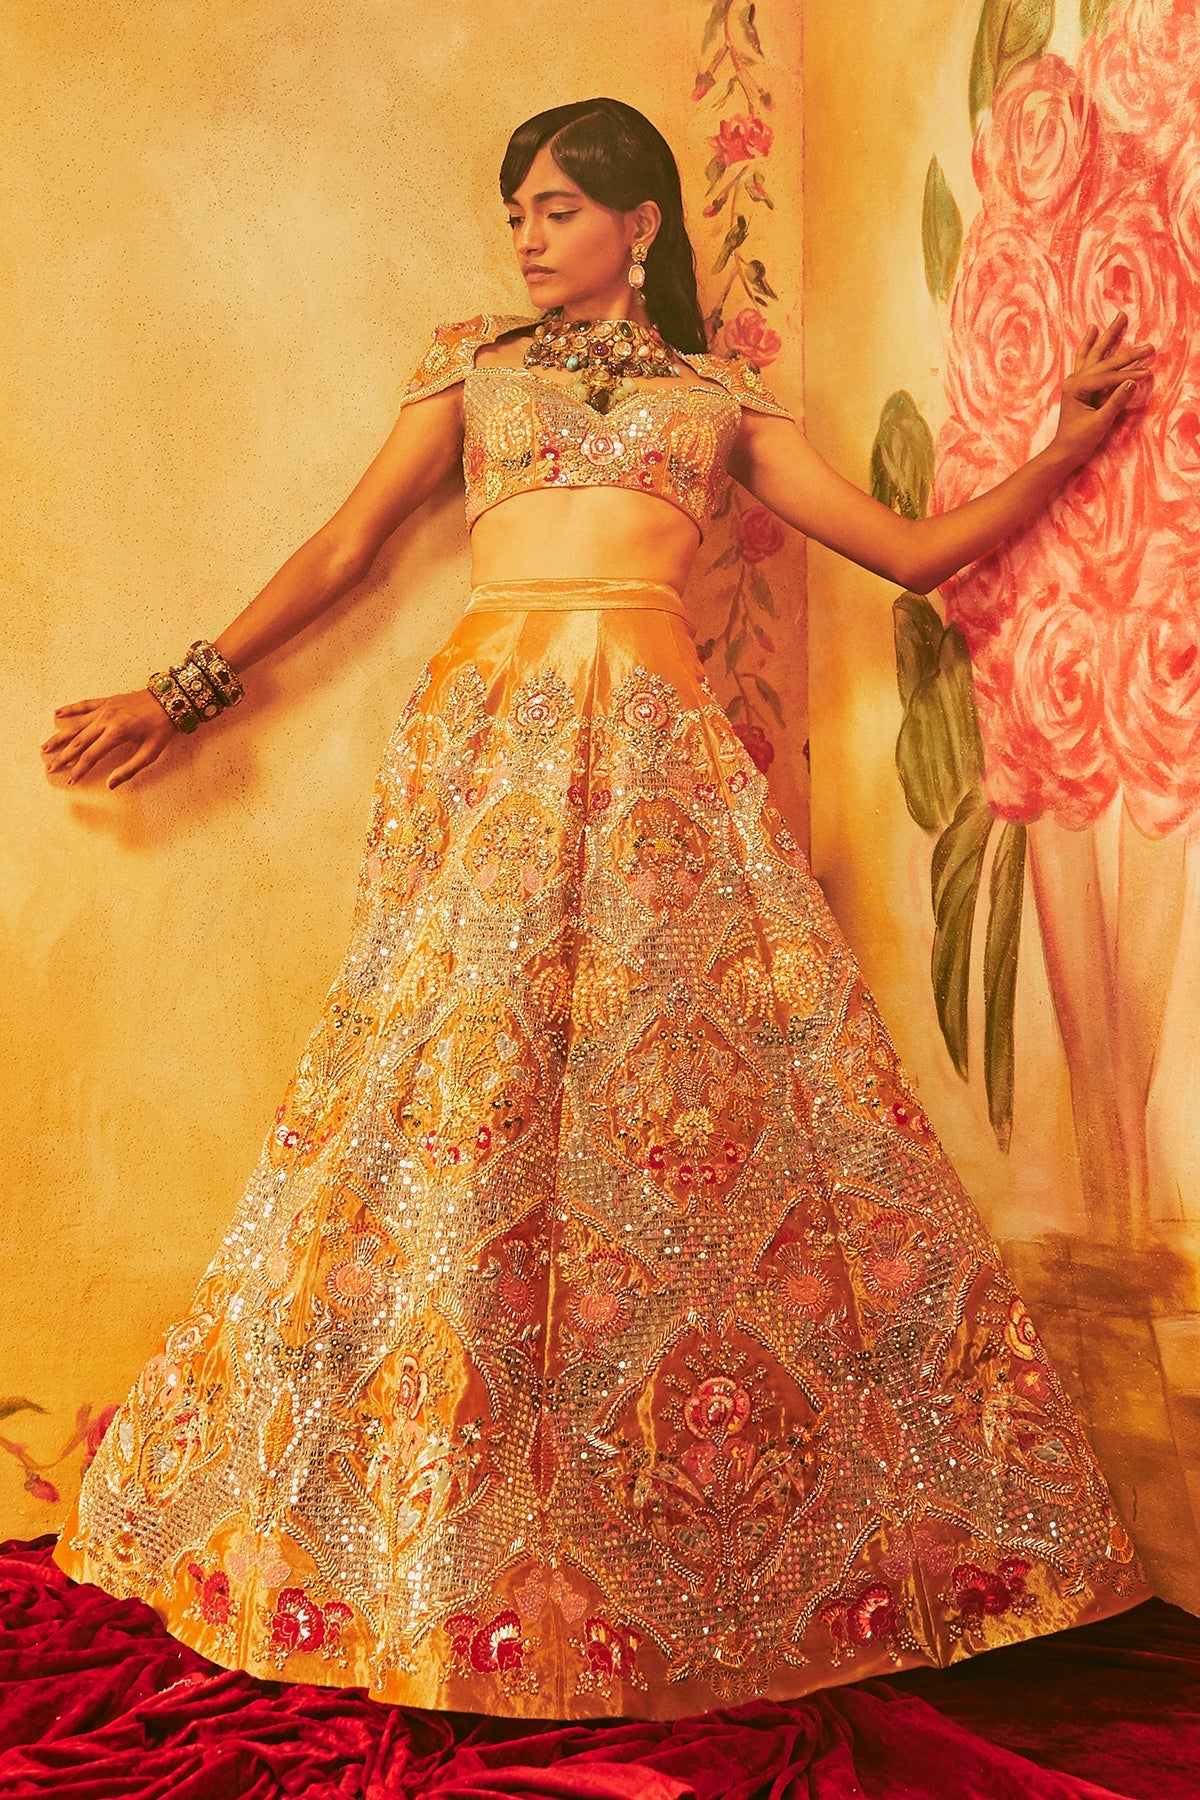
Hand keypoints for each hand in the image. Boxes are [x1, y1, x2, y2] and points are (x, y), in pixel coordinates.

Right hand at [41, 687, 176, 789]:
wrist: (171, 700)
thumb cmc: (162, 728)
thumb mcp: (150, 752)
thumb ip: (129, 769)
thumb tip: (110, 784)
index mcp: (117, 734)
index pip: (92, 756)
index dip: (80, 769)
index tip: (71, 780)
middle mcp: (106, 720)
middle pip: (79, 742)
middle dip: (63, 757)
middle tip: (50, 767)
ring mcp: (105, 709)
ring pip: (76, 725)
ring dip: (59, 736)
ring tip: (44, 746)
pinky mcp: (106, 701)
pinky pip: (83, 705)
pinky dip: (69, 710)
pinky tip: (56, 714)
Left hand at [1050, 311, 1154, 467]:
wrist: (1065, 451)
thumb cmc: (1080, 439)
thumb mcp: (1100, 423)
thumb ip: (1116, 401)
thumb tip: (1134, 382)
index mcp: (1076, 387)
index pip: (1107, 376)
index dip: (1128, 375)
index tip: (1146, 374)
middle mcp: (1074, 380)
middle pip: (1103, 359)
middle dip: (1127, 352)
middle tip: (1148, 344)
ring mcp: (1076, 380)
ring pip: (1094, 353)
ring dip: (1106, 335)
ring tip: (1118, 318)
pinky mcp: (1079, 384)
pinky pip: (1086, 359)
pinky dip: (1090, 345)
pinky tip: (1092, 331)